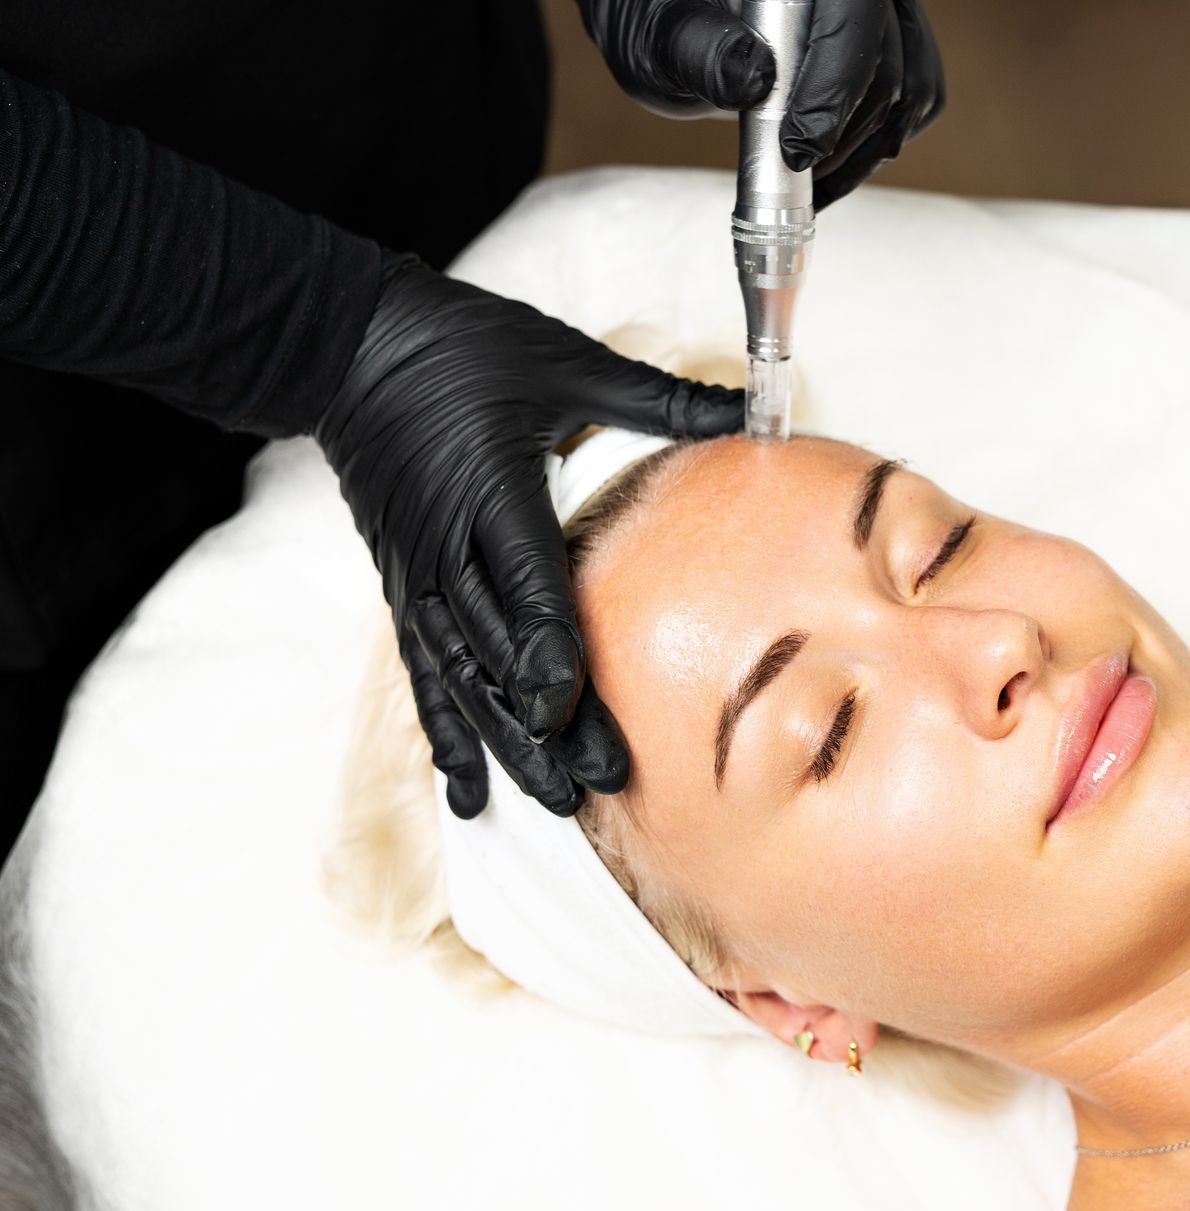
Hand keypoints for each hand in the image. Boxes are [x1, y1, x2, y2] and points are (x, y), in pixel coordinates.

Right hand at [316, 253, 740, 817]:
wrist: (346, 346)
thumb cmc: (462, 347)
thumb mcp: (564, 361)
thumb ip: (659, 399)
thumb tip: (756, 411)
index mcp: (488, 488)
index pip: (522, 580)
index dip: (543, 646)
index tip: (565, 703)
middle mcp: (447, 545)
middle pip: (500, 648)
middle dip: (547, 720)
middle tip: (601, 779)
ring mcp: (419, 575)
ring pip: (463, 677)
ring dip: (505, 742)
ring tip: (553, 799)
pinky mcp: (403, 590)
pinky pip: (424, 674)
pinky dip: (447, 735)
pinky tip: (468, 795)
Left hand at [576, 0, 945, 208]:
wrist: (672, 24)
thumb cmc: (658, 20)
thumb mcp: (655, 36)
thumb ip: (697, 49)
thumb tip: (752, 77)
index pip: (852, 11)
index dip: (837, 81)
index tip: (800, 147)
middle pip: (889, 57)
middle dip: (844, 130)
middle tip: (794, 174)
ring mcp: (880, 12)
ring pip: (912, 84)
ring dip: (867, 148)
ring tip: (809, 181)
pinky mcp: (892, 45)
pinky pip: (918, 98)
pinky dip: (881, 144)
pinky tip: (830, 167)